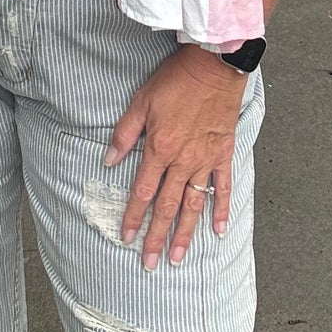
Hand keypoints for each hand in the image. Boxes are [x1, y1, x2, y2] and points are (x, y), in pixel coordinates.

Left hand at [106, 46, 244, 269]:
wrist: (214, 67)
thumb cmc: (176, 80)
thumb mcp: (142, 101)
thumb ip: (124, 134)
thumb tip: (108, 160)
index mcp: (159, 149)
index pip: (142, 192)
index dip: (133, 216)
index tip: (127, 238)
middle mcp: (183, 161)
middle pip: (167, 206)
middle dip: (156, 236)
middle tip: (150, 263)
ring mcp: (205, 161)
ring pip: (193, 204)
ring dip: (185, 233)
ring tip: (178, 257)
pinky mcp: (223, 154)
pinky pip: (222, 187)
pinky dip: (221, 209)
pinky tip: (218, 230)